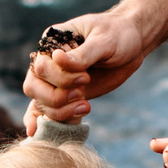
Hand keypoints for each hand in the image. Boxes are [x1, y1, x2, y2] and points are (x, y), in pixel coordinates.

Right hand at [24, 10, 151, 122]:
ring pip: (41, 103)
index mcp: (52, 43)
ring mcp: (55, 81)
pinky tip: (35, 132)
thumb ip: (83, 54)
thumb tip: (57, 59)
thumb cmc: (118, 34)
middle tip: (82, 94)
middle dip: (57, 97)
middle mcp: (48, 62)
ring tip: (86, 107)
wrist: (133, 45)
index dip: (62, 79)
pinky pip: (46, 111)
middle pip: (34, 88)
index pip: (42, 68)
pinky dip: (40, 122)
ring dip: (60, 112)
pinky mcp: (65, 96)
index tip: (86, 77)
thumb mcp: (104, 41)